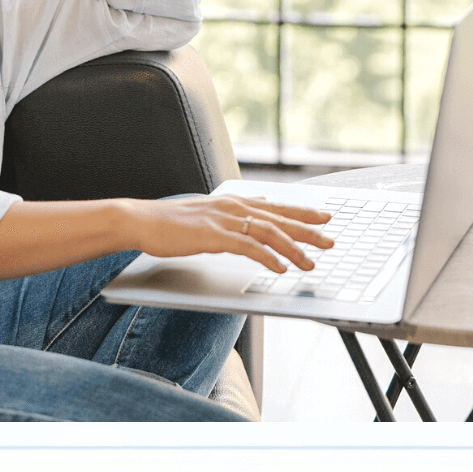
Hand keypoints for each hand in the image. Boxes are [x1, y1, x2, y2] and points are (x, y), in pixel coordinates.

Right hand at [125, 196, 334, 272]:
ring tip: (310, 262)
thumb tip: (255, 211)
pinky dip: (268, 257)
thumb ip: (233, 214)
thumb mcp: (208, 214)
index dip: (302, 212)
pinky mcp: (214, 236)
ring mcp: (224, 221)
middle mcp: (234, 207)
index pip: (276, 207)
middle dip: (308, 230)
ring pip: (269, 233)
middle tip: (330, 241)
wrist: (142, 220)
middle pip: (280, 219)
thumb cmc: (170, 222)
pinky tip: (280, 268)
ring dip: (293, 248)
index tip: (324, 217)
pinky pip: (248, 247)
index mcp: (234, 203)